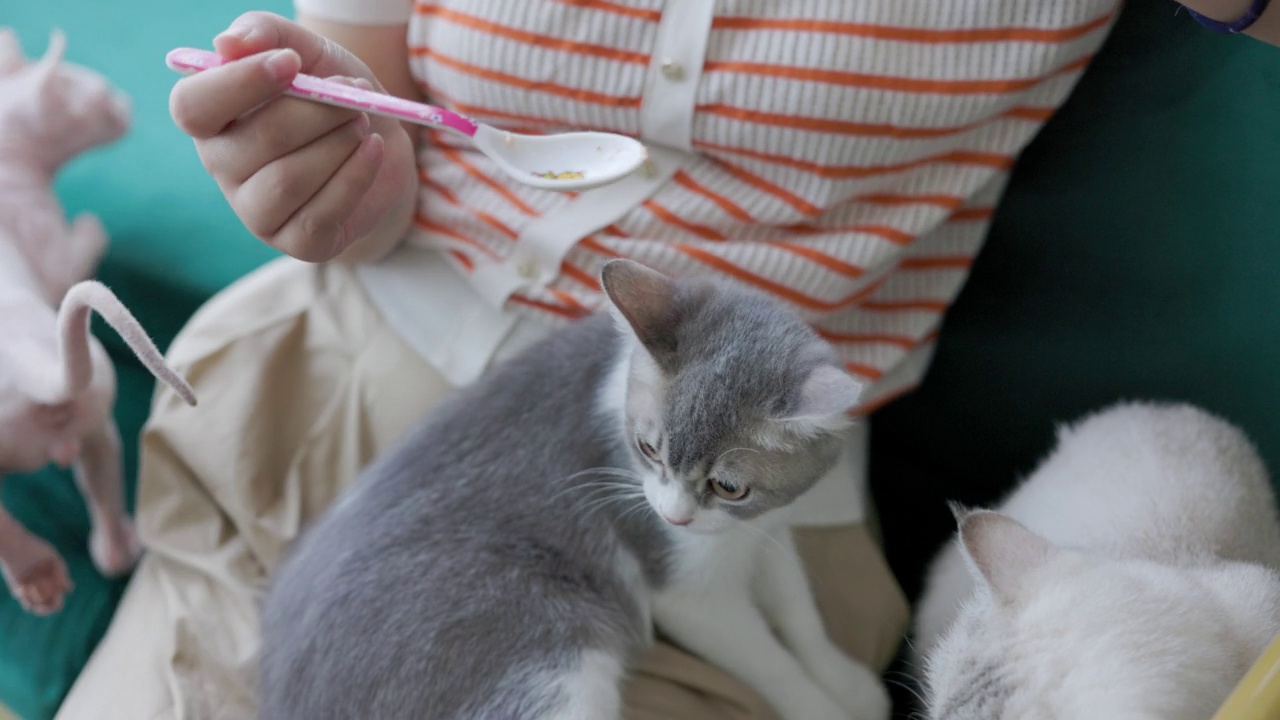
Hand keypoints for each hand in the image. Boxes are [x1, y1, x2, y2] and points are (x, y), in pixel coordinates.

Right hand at [169, 12, 416, 261]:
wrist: (381, 148)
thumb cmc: (332, 97)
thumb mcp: (309, 52)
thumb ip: (267, 33)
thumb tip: (228, 42)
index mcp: (212, 118)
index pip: (192, 106)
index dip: (240, 83)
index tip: (291, 63)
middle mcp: (223, 167)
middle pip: (257, 141)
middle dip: (316, 113)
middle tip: (354, 98)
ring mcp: (256, 212)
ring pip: (287, 181)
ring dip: (337, 145)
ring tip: (363, 124)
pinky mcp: (297, 242)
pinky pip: (320, 214)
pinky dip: (355, 176)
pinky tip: (373, 150)